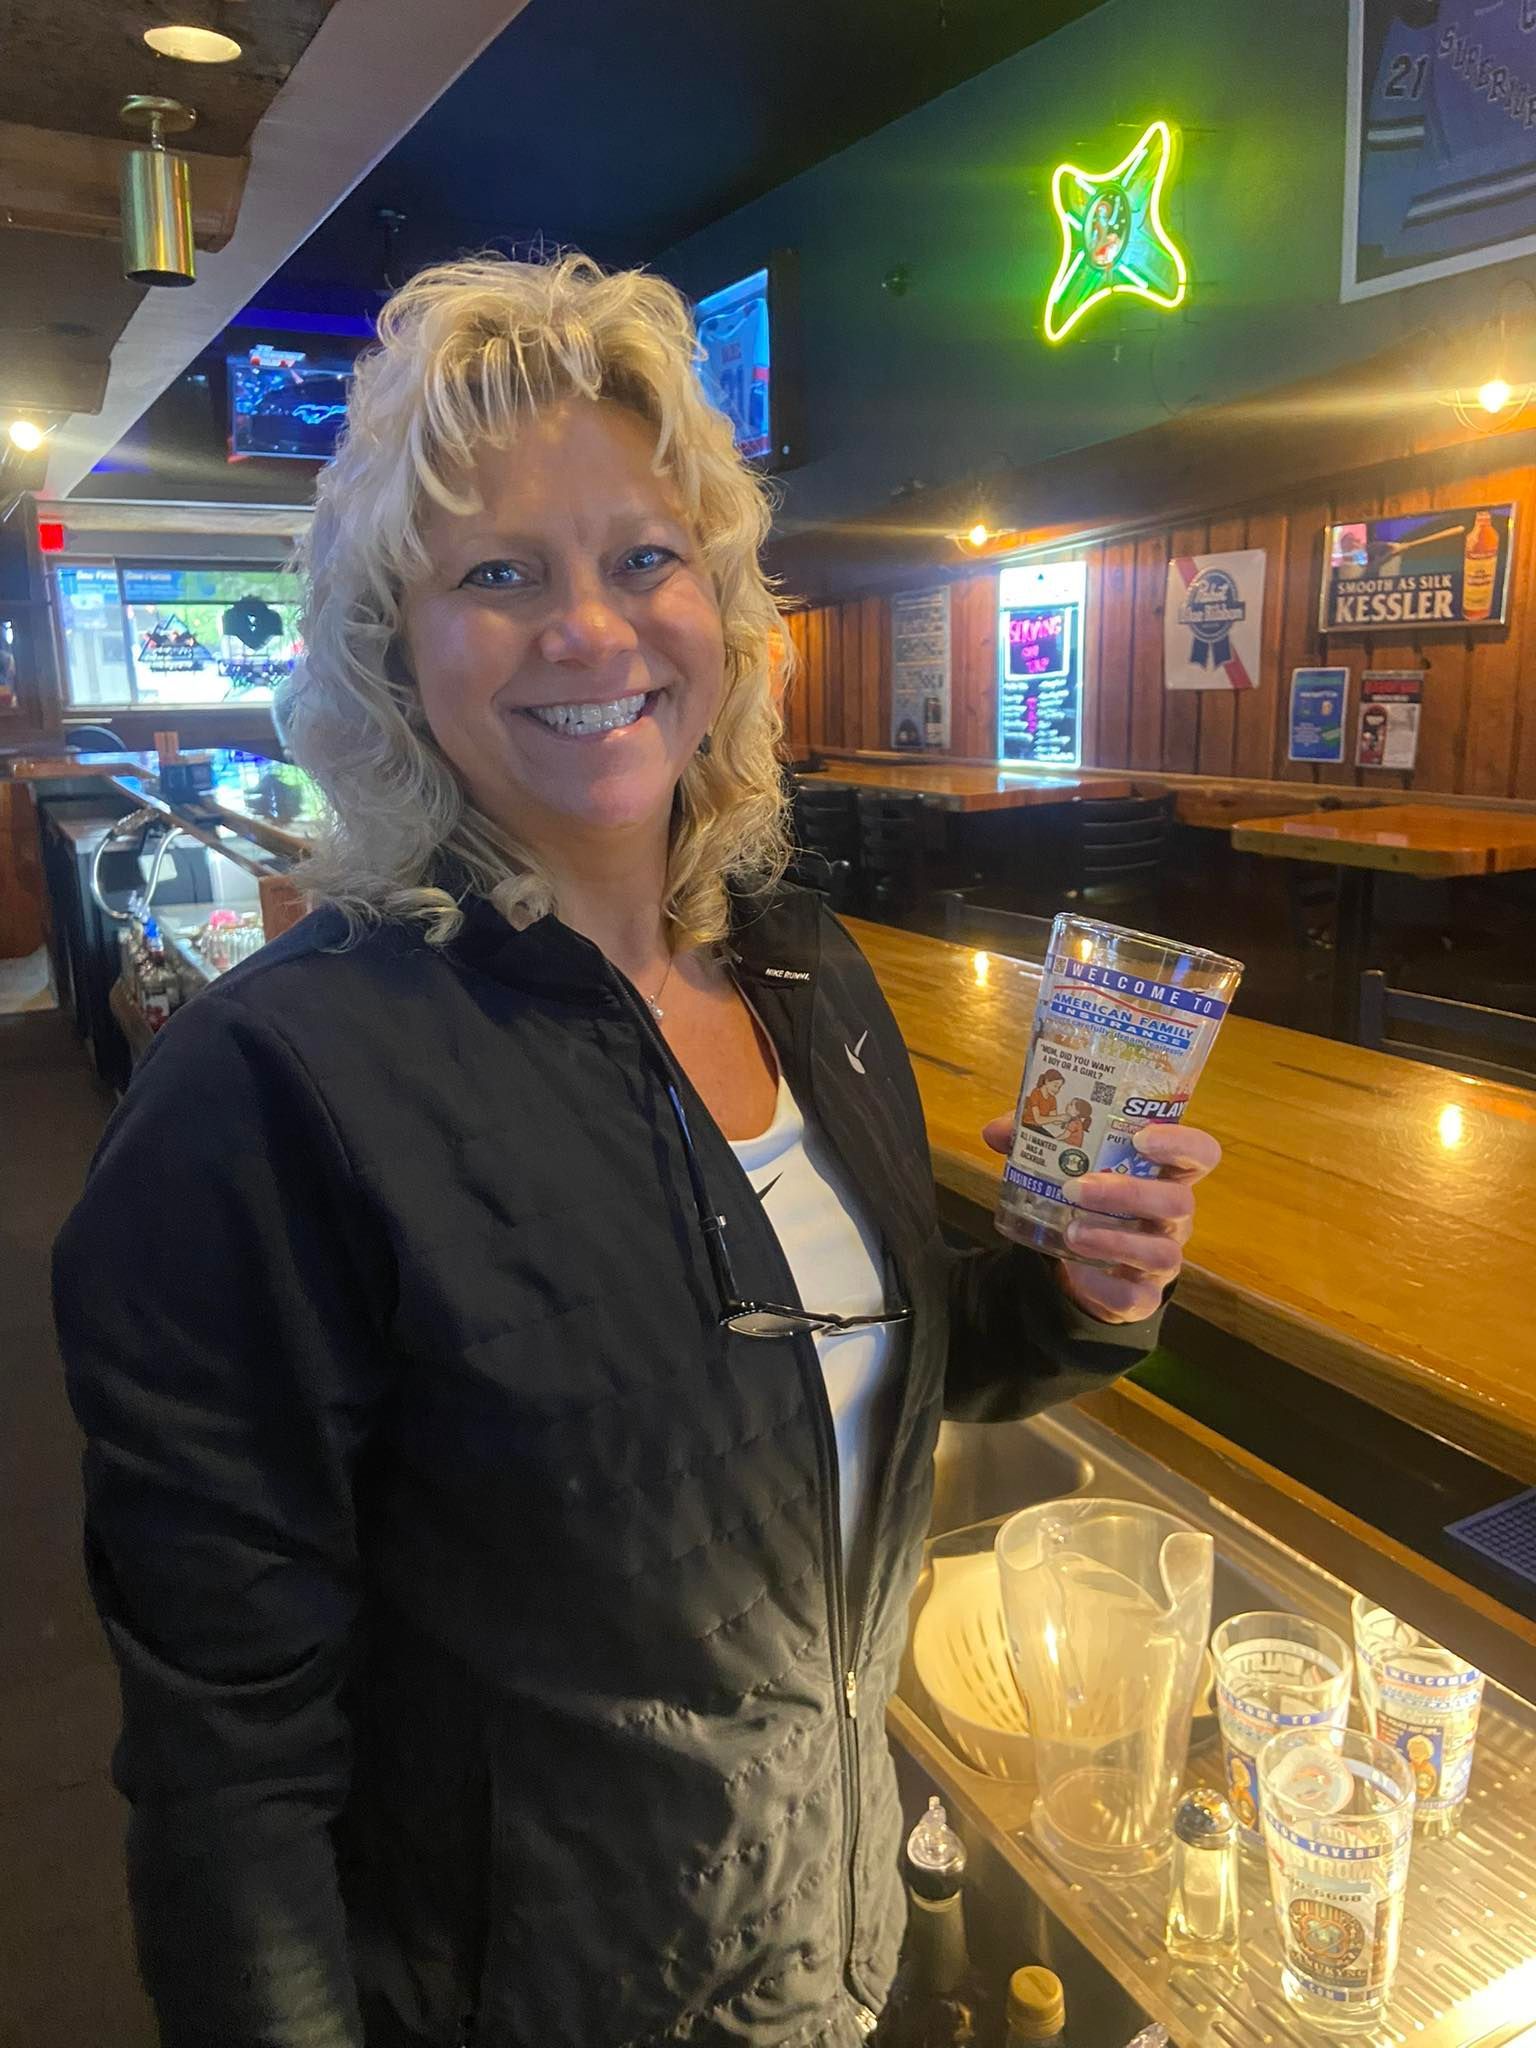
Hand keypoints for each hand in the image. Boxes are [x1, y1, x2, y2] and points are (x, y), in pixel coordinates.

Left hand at [981, 1119, 1221, 1324]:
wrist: (1085, 1267)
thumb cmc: (1089, 1202)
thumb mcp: (1066, 1167)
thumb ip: (1037, 1142)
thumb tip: (995, 1130)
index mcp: (1164, 1176)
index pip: (1200, 1155)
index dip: (1181, 1143)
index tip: (1141, 1136)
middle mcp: (1173, 1217)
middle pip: (1178, 1202)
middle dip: (1129, 1192)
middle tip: (1078, 1187)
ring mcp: (1162, 1259)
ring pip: (1160, 1251)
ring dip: (1114, 1239)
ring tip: (1071, 1231)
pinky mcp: (1142, 1296)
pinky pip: (1131, 1296)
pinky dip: (1101, 1283)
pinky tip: (1073, 1268)